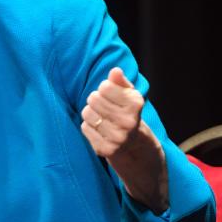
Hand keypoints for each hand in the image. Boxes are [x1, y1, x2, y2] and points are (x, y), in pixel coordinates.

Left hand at [81, 67, 167, 211]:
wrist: (135, 147)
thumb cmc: (129, 114)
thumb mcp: (130, 96)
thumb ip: (121, 82)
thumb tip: (114, 71)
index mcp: (136, 104)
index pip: (105, 86)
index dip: (105, 88)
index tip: (110, 93)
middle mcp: (128, 122)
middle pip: (94, 99)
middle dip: (96, 99)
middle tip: (103, 106)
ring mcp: (117, 137)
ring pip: (87, 113)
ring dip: (91, 113)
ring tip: (101, 117)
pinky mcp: (105, 150)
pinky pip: (85, 128)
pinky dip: (88, 126)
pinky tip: (99, 128)